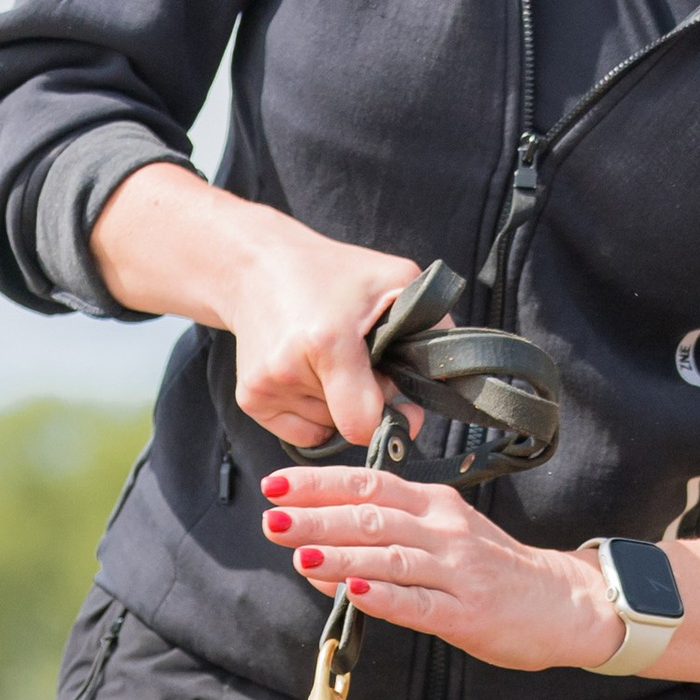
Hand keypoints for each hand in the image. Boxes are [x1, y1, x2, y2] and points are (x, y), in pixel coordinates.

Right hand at [92, 167, 425, 453]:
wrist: (256, 266)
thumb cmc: (330, 272)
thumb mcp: (393, 279)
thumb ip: (433, 327)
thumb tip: (450, 380)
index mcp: (326, 342)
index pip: (362, 424)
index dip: (390, 419)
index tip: (400, 401)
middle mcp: (288, 368)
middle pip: (350, 424)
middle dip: (367, 401)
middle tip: (360, 360)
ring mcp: (265, 386)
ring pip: (327, 427)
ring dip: (339, 403)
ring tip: (329, 358)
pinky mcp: (250, 398)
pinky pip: (302, 433)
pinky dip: (315, 412)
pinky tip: (310, 373)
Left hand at [263, 468, 625, 675]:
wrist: (564, 603)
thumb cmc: (495, 572)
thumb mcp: (445, 537)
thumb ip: (388, 539)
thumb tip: (319, 550)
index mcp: (435, 505)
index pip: (370, 483)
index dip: (320, 484)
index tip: (276, 486)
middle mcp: (445, 531)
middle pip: (373, 516)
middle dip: (318, 518)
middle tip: (272, 519)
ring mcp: (458, 572)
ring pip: (392, 557)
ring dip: (342, 556)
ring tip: (300, 554)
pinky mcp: (467, 613)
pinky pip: (421, 603)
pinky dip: (386, 597)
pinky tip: (354, 594)